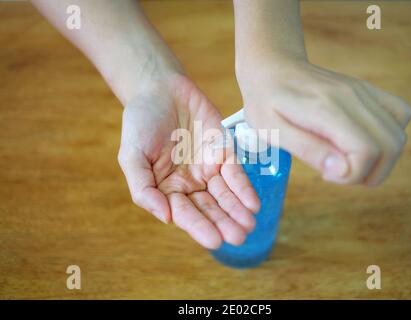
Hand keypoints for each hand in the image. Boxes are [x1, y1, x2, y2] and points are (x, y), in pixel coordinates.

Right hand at [118, 74, 259, 248]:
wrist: (160, 88)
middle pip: (209, 208)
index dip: (199, 227)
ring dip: (237, 211)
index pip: (184, 213)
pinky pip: (235, 173)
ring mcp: (208, 168)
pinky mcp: (223, 152)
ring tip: (248, 226)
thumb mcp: (131, 155)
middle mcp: (189, 183)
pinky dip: (244, 188)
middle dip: (224, 223)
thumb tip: (165, 217)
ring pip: (225, 195)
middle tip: (238, 237)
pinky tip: (252, 203)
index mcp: (167, 188)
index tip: (214, 240)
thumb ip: (143, 187)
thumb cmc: (141, 122)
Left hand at [238, 59, 410, 185]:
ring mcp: (363, 92)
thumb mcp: (271, 130)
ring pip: (398, 135)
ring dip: (380, 161)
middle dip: (369, 174)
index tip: (326, 175)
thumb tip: (343, 170)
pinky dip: (387, 139)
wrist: (272, 66)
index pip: (366, 150)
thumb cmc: (265, 101)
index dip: (352, 175)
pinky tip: (359, 143)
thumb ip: (307, 150)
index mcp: (326, 108)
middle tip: (338, 173)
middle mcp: (352, 97)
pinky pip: (399, 116)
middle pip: (391, 146)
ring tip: (347, 162)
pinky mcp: (367, 91)